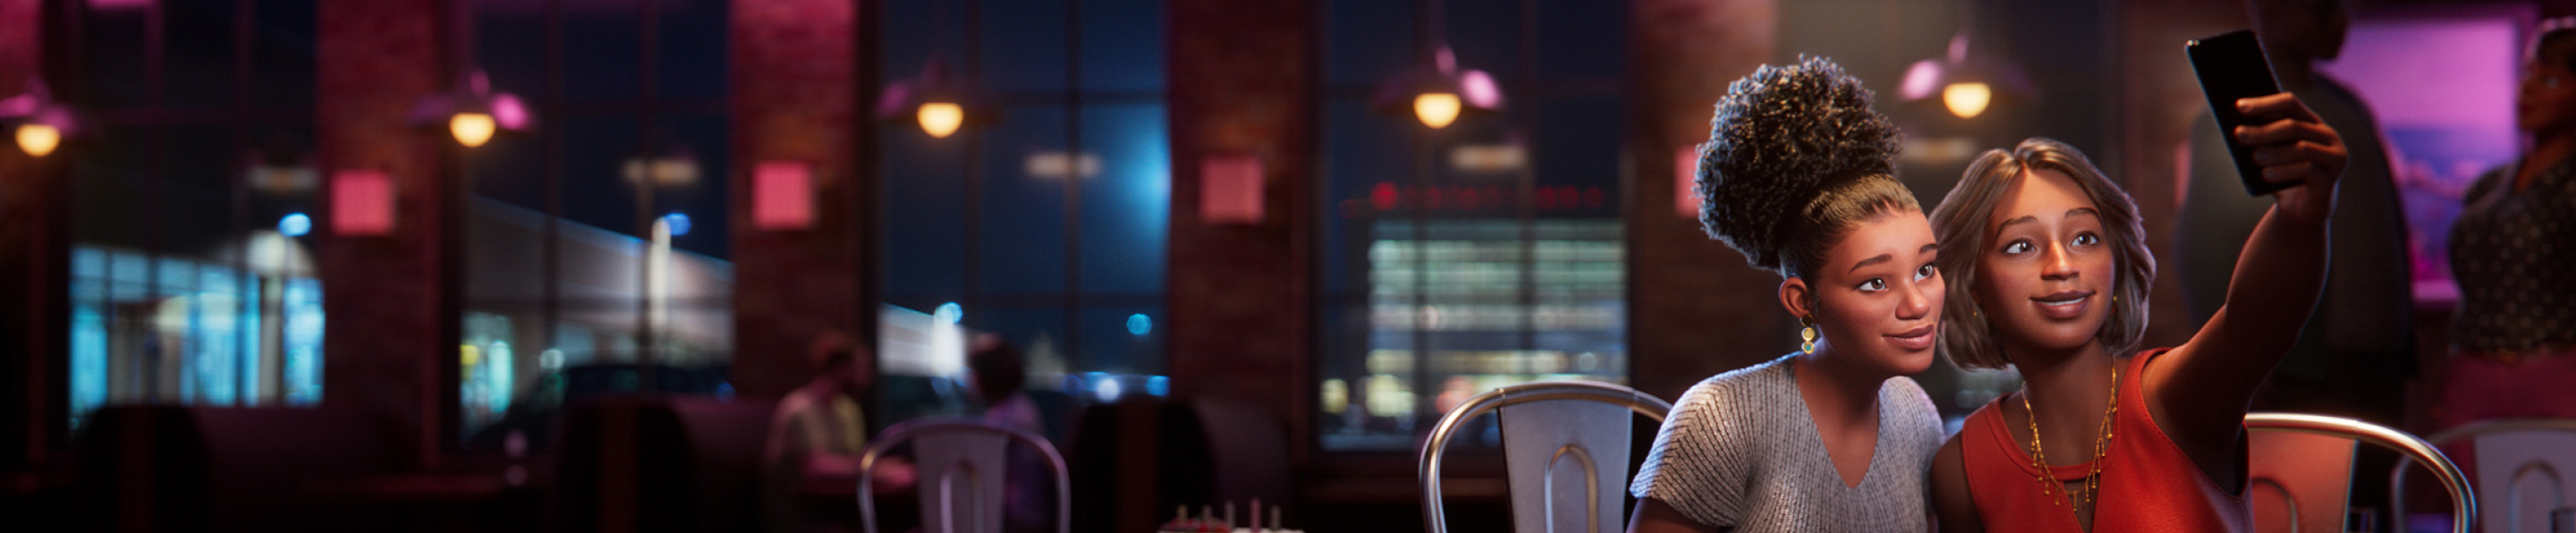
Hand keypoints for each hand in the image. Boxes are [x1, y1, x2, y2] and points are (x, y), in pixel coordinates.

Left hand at [2233, 93, 2345, 223]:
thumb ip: (2258, 139)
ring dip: (2274, 151)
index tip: (2239, 106)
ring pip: (2302, 149)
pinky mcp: (2330, 180)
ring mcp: (2334, 157)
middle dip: (2264, 130)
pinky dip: (2283, 171)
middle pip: (2294, 126)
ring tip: (2253, 157)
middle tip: (2238, 134)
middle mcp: (2328, 136)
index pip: (2290, 104)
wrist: (2300, 209)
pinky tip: (2265, 174)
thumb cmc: (2281, 174)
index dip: (2265, 103)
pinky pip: (2307, 170)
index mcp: (2312, 122)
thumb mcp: (2268, 154)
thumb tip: (2235, 127)